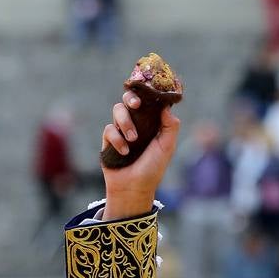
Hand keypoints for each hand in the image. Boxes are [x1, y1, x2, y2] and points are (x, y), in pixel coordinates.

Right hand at [100, 91, 179, 219]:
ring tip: (133, 140)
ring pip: (118, 110)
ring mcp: (121, 130)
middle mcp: (137, 123)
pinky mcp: (108, 139)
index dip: (147, 93)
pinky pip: (109, 129)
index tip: (149, 89)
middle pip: (129, 99)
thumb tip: (167, 106)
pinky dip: (117, 139)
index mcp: (152, 123)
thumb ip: (170, 126)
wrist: (134, 187)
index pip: (148, 101)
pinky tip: (125, 152)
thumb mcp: (167, 147)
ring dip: (125, 122)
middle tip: (136, 105)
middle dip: (131, 97)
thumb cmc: (153, 168)